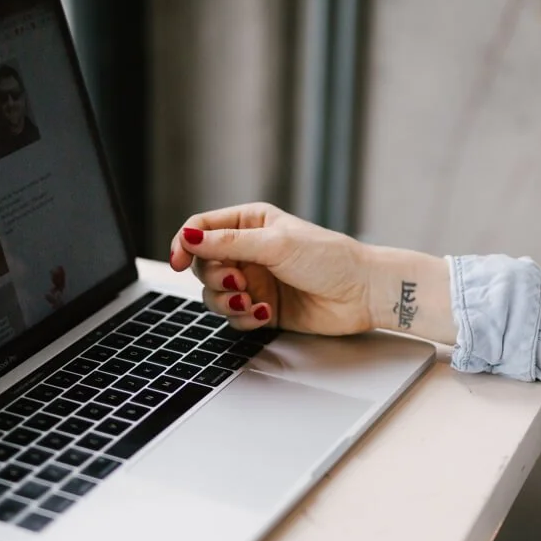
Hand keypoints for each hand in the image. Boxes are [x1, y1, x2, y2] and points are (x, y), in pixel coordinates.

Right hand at [169, 203, 374, 335]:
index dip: (184, 243)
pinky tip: (265, 313)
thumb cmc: (330, 258)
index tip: (177, 261)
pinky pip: (234, 317)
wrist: (363, 293)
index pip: (201, 228)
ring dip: (227, 301)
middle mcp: (248, 250)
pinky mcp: (263, 308)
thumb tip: (189, 237)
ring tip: (250, 301)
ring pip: (214, 294)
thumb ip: (229, 243)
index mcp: (250, 223)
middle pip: (202, 265)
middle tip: (237, 282)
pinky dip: (244, 318)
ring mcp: (255, 280)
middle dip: (213, 278)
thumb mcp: (276, 245)